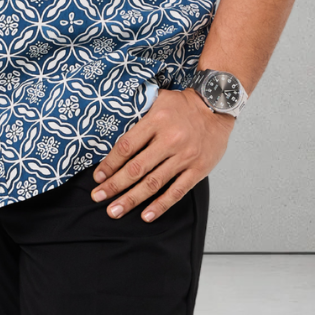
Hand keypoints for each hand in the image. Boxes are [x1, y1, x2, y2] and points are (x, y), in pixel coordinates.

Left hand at [89, 87, 235, 221]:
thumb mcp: (158, 98)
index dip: (110, 163)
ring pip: (153, 183)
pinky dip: (160, 205)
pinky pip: (177, 191)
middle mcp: (169, 139)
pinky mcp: (198, 170)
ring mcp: (184, 156)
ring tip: (115, 210)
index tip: (98, 176)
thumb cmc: (183, 104)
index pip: (127, 146)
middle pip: (136, 168)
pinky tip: (146, 215)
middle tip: (98, 197)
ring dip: (132, 199)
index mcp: (156, 120)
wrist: (216, 106)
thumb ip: (139, 112)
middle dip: (114, 185)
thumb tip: (114, 125)